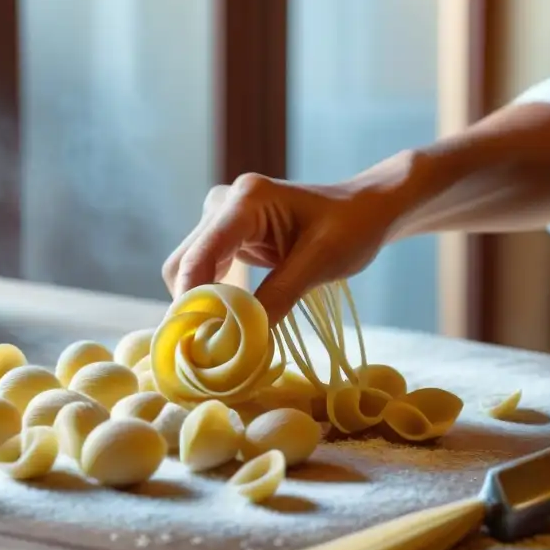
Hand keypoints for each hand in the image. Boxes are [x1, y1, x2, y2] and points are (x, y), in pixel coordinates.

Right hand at [162, 160, 411, 324]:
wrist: (364, 209)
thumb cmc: (351, 227)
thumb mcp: (320, 263)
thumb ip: (280, 296)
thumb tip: (245, 338)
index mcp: (245, 200)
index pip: (199, 256)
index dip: (193, 300)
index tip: (201, 340)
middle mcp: (224, 203)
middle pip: (184, 264)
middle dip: (194, 307)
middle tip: (212, 349)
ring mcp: (222, 218)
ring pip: (189, 270)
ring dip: (201, 305)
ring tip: (221, 341)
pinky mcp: (227, 235)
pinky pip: (205, 270)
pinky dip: (212, 298)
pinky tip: (227, 323)